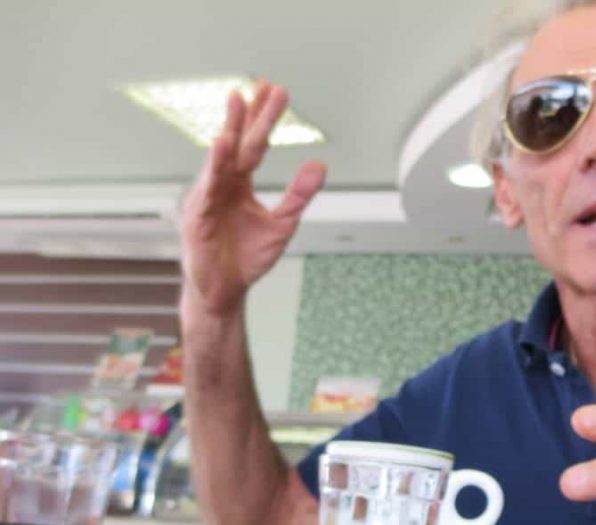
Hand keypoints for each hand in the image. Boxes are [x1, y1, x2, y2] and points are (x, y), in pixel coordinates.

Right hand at [179, 82, 325, 316]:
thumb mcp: (282, 223)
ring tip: (238, 102)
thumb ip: (299, 194)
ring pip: (221, 158)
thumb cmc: (247, 258)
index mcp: (238, 183)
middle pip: (239, 143)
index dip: (263, 119)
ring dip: (230, 130)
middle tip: (263, 85)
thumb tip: (319, 165)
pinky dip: (215, 164)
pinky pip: (209, 185)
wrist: (225, 291)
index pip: (254, 145)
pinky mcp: (199, 215)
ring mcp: (208, 197)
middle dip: (251, 114)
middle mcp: (221, 184)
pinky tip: (222, 144)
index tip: (273, 92)